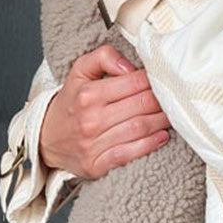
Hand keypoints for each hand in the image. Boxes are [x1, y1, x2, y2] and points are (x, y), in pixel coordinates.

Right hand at [40, 44, 170, 178]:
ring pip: (140, 128)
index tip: (166, 79)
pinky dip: (149, 145)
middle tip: (177, 97)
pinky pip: (129, 154)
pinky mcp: (96, 165)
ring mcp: (93, 144)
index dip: (155, 80)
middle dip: (164, 100)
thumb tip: (131, 66)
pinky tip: (162, 137)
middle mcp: (91, 119)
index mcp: (89, 94)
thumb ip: (104, 57)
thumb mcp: (80, 71)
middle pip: (142, 105)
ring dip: (162, 121)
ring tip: (173, 115)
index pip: (135, 82)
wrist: (45, 139)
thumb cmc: (71, 102)